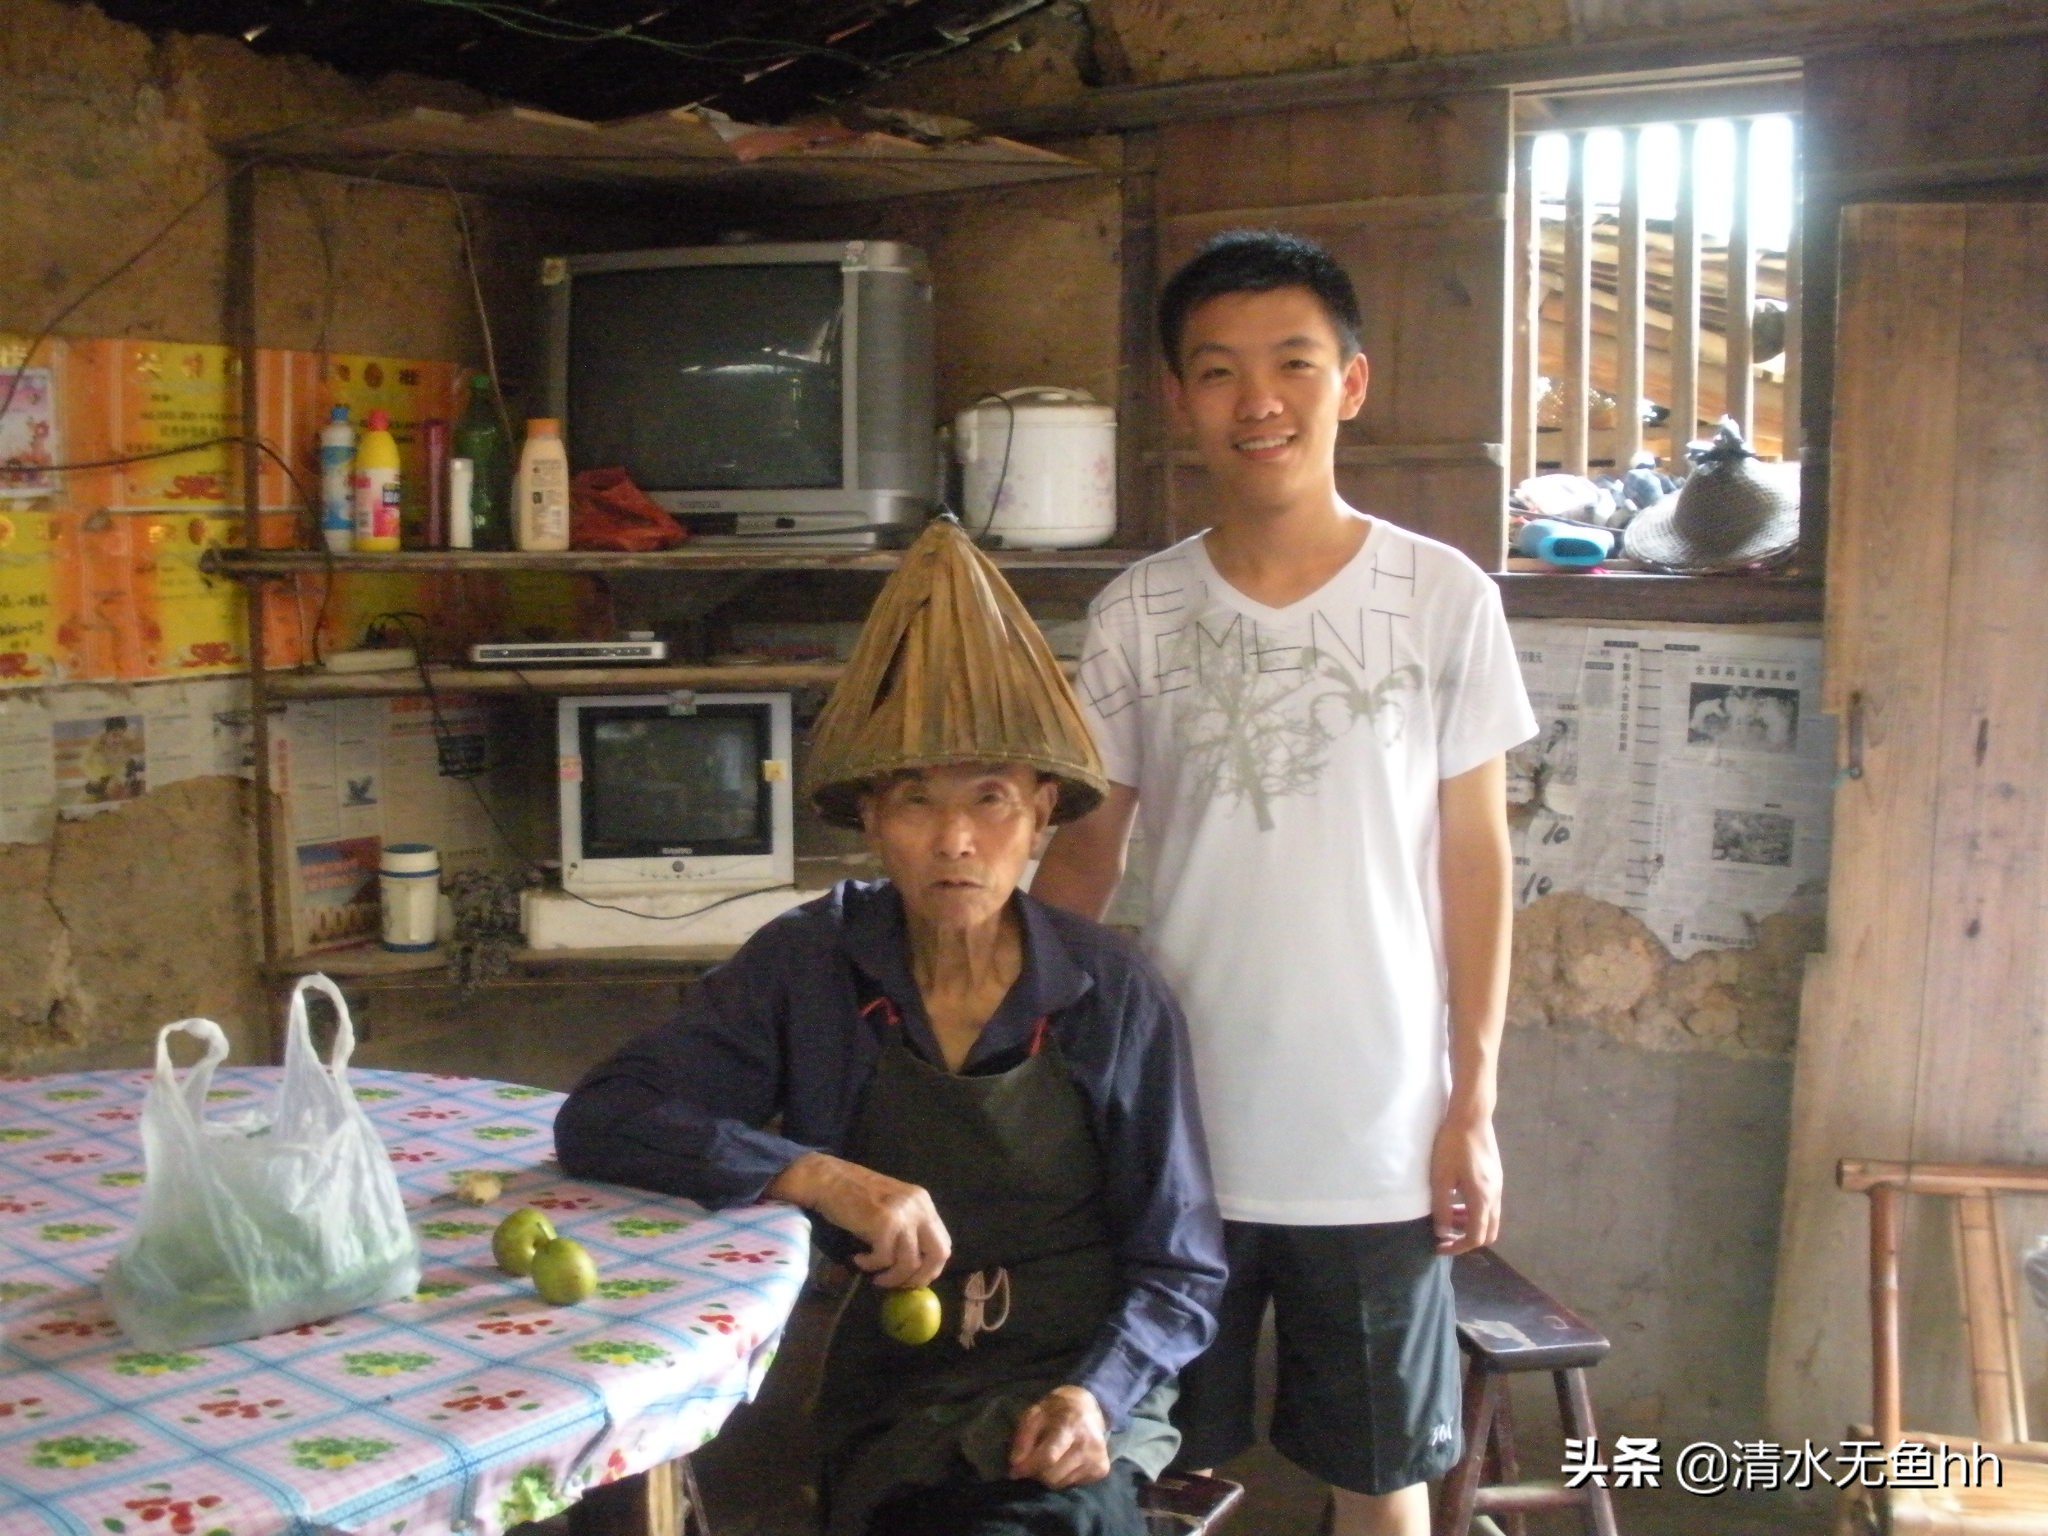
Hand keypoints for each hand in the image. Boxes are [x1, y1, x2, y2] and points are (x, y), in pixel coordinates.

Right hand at [766, 1152, 950, 1287]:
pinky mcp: (883, 1223)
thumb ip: (907, 1230)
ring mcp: (902, 1214)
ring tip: (873, 1274)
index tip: (911, 1278)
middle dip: (918, 1277)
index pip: (944, 1243)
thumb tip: (915, 1269)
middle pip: (938, 1255)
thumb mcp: (891, 1208)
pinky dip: (870, 1265)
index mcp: (923, 1202)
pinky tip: (858, 1258)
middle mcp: (919, 1206)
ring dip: (890, 1277)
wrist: (827, 1179)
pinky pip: (884, 1259)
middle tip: (897, 1284)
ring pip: (909, 1263)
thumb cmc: (854, 1197)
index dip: (931, 1268)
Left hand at [1008, 1385, 1111, 1488]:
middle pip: (1053, 1476)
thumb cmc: (1057, 1410)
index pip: (1048, 1457)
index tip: (1014, 1470)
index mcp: (1070, 1426)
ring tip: (1050, 1460)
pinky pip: (1073, 1484)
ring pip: (1061, 1484)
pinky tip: (1065, 1462)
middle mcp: (1088, 1444)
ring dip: (1049, 1476)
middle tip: (1033, 1462)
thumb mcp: (1034, 1413)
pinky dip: (1063, 1477)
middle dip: (1037, 1472)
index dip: (1028, 1466)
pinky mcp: (1102, 1469)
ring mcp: (1097, 1458)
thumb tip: (1015, 1465)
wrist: (1088, 1406)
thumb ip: (1023, 1437)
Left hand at [1430, 1107, 1501, 1253]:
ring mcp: (1498, 1186)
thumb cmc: (1452, 1146)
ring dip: (1470, 1223)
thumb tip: (1443, 1233)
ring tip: (1448, 1215)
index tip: (1439, 1246)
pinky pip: (1489, 1204)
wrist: (1471, 1117)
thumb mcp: (1440, 1178)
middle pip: (1488, 1232)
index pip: (1476, 1238)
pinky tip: (1457, 1198)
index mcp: (1482, 1200)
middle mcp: (1495, 1197)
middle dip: (1466, 1239)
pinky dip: (1475, 1210)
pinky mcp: (1496, 1176)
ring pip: (1489, 1218)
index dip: (1457, 1248)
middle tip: (1445, 1234)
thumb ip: (1442, 1208)